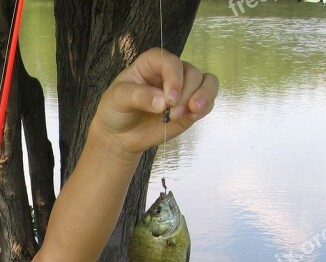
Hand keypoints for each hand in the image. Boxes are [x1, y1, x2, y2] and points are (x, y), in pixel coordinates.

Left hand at [90, 48, 218, 160]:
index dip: (174, 77)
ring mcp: (184, 88)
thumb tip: (163, 102)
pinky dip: (206, 107)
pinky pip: (209, 100)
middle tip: (172, 113)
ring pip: (206, 82)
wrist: (120, 135)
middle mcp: (171, 72)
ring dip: (201, 98)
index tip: (169, 100)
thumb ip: (139, 97)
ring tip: (189, 114)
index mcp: (152, 63)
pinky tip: (194, 116)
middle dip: (185, 94)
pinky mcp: (190, 106)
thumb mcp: (118, 99)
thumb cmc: (116, 110)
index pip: (169, 61)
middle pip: (191, 72)